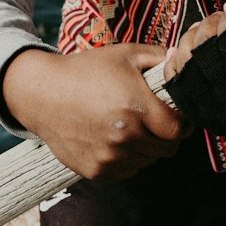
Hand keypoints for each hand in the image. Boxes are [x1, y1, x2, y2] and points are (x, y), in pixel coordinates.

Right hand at [1, 44, 189, 180]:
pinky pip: (127, 171)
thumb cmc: (85, 70)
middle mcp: (124, 136)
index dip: (184, 123)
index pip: (179, 130)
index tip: (178, 115)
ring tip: (130, 126)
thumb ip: (159, 56)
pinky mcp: (95, 171)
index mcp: (136, 107)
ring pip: (147, 161)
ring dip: (146, 148)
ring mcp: (109, 157)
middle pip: (166, 149)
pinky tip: (113, 138)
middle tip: (153, 120)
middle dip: (166, 135)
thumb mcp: (124, 54)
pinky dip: (127, 159)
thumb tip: (184, 60)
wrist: (41, 93)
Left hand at [163, 0, 225, 133]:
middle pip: (205, 55)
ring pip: (187, 72)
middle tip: (215, 23)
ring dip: (188, 45)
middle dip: (205, 29)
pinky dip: (177, 67)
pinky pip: (179, 91)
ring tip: (204, 38)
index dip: (224, 21)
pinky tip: (189, 54)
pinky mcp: (213, 123)